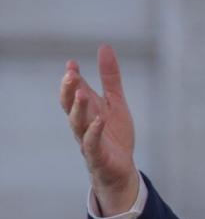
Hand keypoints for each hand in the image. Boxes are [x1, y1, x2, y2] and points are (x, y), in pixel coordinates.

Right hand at [60, 44, 138, 215]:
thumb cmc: (115, 135)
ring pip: (77, 124)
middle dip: (69, 90)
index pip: (75, 91)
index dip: (72, 78)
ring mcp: (88, 140)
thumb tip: (104, 47)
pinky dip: (94, 131)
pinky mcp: (98, 156)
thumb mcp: (116, 102)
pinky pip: (93, 143)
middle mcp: (83, 124)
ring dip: (79, 108)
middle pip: (70, 106)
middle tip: (71, 74)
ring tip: (81, 93)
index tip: (71, 63)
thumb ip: (110, 78)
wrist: (122, 170)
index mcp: (87, 110)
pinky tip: (99, 120)